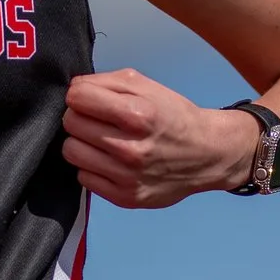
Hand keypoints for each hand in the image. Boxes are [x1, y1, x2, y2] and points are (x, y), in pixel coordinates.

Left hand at [60, 69, 252, 207]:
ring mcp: (127, 176)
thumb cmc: (174, 117)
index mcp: (137, 114)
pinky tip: (109, 161)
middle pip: (71, 124)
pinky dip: (92, 167)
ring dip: (82, 143)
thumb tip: (74, 90)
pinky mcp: (125, 197)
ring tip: (101, 141)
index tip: (90, 100)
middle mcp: (130, 148)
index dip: (80, 95)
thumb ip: (106, 82)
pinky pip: (83, 178)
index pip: (77, 98)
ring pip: (71, 152)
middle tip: (99, 120)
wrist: (208, 154)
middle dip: (81, 117)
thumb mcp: (147, 86)